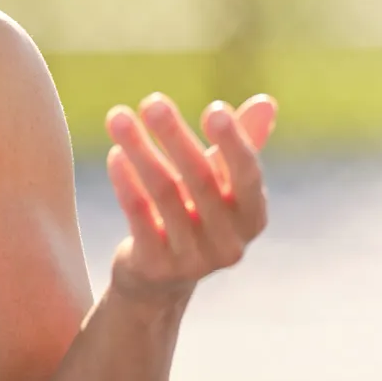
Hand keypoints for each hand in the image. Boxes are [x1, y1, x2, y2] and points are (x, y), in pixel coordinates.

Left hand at [102, 92, 275, 303]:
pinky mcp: (156, 267)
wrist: (161, 279)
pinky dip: (126, 182)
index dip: (234, 142)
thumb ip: (244, 143)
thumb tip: (266, 102)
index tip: (215, 108)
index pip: (248, 176)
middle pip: (201, 180)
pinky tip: (115, 154)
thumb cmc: (198, 215)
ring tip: (118, 117)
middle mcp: (229, 244)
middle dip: (175, 136)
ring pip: (165, 194)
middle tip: (152, 102)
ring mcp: (193, 260)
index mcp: (252, 219)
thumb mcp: (223, 182)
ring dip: (140, 151)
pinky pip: (139, 216)